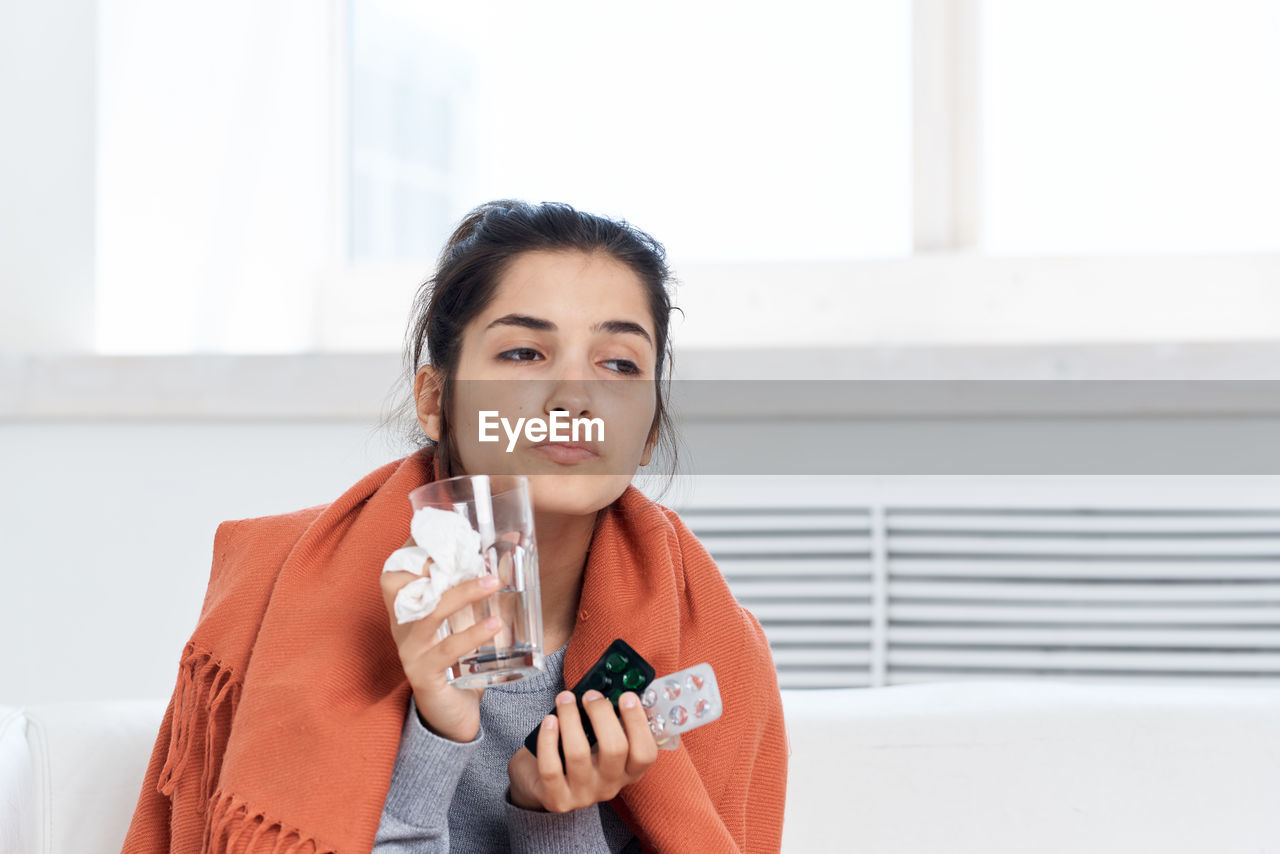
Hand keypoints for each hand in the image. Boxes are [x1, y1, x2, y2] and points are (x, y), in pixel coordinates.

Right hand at [380, 537, 503, 742]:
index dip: (415, 547)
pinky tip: (495, 624)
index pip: (399, 569)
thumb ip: (477, 597)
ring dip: (463, 594)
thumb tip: (508, 561)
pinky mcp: (424, 673)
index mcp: (408, 609)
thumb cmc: (457, 663)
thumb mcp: (463, 623)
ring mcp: (410, 650)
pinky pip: (447, 649)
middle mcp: (402, 626)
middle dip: (435, 563)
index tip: (445, 528)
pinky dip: (472, 634)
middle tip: (472, 551)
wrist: (451, 715)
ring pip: (430, 613)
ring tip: (494, 582)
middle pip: (401, 584)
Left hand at [506, 688, 658, 812]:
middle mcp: (610, 786)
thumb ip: (610, 720)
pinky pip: (551, 768)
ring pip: (578, 755)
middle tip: (590, 695)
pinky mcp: (557, 799)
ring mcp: (583, 795)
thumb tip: (613, 686)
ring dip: (571, 719)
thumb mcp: (600, 741)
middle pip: (614, 750)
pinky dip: (548, 740)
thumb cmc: (576, 752)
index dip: (638, 723)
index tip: (627, 696)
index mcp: (628, 771)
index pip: (645, 753)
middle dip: (601, 714)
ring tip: (565, 698)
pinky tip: (549, 720)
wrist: (541, 783)